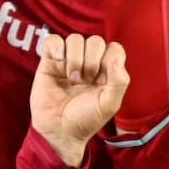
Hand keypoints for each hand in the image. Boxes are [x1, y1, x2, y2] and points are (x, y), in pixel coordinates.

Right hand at [29, 35, 129, 167]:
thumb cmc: (86, 118)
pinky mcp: (49, 62)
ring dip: (74, 58)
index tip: (101, 80)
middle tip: (84, 80)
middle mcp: (89, 62)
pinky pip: (53, 40)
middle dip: (91, 61)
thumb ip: (119, 81)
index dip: (108, 60)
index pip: (114, 48)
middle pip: (95, 41)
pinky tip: (58, 60)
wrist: (60, 130)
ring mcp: (69, 60)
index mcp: (107, 70)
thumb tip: (116, 57)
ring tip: (71, 77)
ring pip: (75, 39)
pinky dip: (56, 46)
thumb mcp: (110, 104)